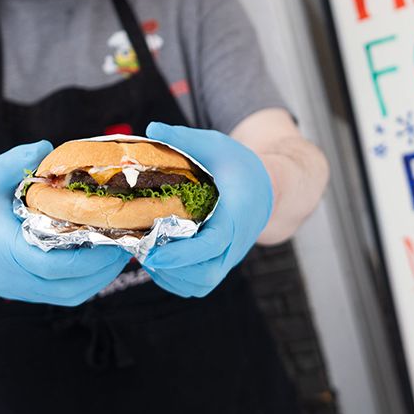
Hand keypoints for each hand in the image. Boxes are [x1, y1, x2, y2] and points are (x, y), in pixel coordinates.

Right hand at [0, 141, 131, 305]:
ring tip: (120, 249)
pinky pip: (65, 296)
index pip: (50, 262)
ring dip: (101, 276)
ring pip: (71, 295)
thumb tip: (48, 148)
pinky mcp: (28, 294)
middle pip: (68, 283)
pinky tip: (103, 260)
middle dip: (103, 265)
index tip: (112, 234)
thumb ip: (16, 160)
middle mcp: (13, 276)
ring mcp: (21, 290)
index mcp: (3, 248)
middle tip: (127, 238)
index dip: (87, 254)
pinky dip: (89, 282)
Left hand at [140, 122, 272, 297]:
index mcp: (237, 213)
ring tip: (147, 254)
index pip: (213, 243)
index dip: (182, 253)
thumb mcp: (215, 144)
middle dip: (172, 269)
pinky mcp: (223, 263)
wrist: (269, 185)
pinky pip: (200, 285)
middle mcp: (237, 241)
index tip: (153, 251)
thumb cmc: (240, 165)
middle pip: (207, 273)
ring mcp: (231, 255)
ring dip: (172, 277)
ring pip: (202, 284)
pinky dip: (176, 281)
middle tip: (144, 250)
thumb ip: (184, 138)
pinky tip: (158, 260)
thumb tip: (152, 129)